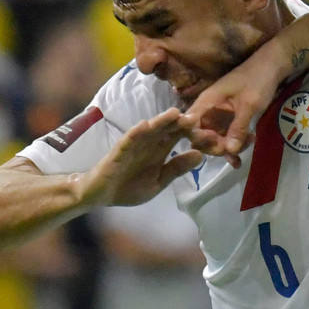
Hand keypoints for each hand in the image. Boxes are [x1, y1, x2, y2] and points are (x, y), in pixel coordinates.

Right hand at [79, 109, 203, 205]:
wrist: (100, 195)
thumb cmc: (128, 187)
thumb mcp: (158, 182)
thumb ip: (176, 169)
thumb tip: (200, 155)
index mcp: (159, 151)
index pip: (177, 137)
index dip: (191, 133)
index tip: (208, 132)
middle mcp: (147, 145)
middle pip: (166, 130)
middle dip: (180, 124)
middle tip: (196, 117)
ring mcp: (132, 146)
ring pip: (149, 131)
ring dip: (161, 122)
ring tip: (174, 113)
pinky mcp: (118, 152)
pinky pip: (127, 141)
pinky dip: (135, 133)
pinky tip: (144, 125)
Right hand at [185, 45, 293, 161]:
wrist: (272, 67)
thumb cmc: (257, 80)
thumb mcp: (249, 104)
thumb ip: (238, 127)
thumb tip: (228, 150)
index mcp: (207, 101)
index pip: (189, 123)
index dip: (197, 136)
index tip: (216, 140)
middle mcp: (208, 110)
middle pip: (199, 136)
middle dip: (214, 146)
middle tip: (234, 147)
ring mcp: (218, 117)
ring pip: (214, 140)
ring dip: (227, 147)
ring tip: (250, 142)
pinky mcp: (228, 121)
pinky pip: (225, 138)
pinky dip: (232, 148)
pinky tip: (238, 160)